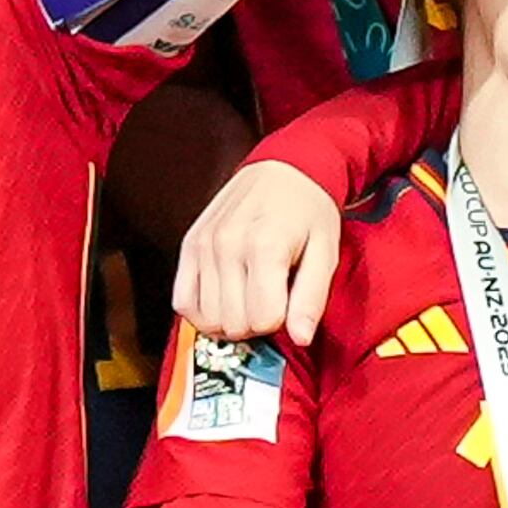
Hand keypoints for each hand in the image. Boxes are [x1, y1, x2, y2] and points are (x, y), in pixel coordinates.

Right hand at [173, 157, 347, 345]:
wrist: (283, 169)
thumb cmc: (309, 211)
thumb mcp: (326, 253)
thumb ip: (312, 298)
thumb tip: (301, 338)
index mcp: (265, 247)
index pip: (264, 319)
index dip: (281, 323)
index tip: (289, 306)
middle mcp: (227, 244)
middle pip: (234, 323)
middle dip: (256, 325)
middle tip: (270, 304)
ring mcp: (204, 244)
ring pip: (206, 317)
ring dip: (230, 321)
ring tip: (248, 302)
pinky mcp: (189, 244)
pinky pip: (181, 300)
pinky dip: (200, 312)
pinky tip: (222, 302)